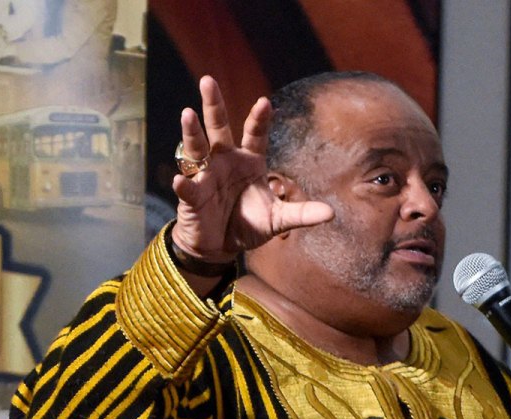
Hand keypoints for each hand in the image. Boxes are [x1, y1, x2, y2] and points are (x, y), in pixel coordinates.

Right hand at [171, 76, 332, 263]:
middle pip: (218, 127)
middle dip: (213, 104)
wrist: (219, 246)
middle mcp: (225, 160)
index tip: (264, 102)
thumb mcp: (278, 220)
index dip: (258, 119)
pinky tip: (180, 180)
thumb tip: (330, 214)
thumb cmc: (248, 225)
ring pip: (197, 148)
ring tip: (187, 114)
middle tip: (208, 81)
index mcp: (249, 160)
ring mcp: (205, 175)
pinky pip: (187, 187)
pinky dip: (183, 184)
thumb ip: (301, 214)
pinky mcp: (191, 195)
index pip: (254, 133)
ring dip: (192, 132)